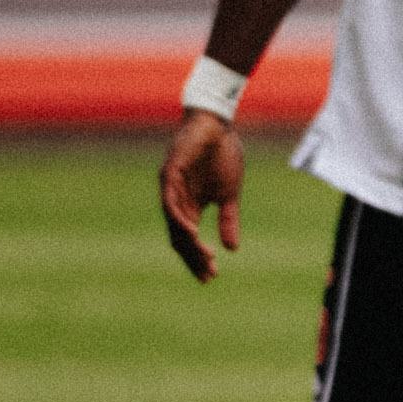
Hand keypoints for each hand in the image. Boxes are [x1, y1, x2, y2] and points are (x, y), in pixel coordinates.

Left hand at [158, 107, 245, 280]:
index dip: (198, 258)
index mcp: (190, 205)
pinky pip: (170, 202)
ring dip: (189, 243)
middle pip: (179, 237)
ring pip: (174, 223)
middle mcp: (177, 200)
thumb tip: (233, 250)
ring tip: (205, 256)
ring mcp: (171, 188)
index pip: (189, 239)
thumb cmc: (223, 154)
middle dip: (194, 257)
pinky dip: (180, 220)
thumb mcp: (229, 194)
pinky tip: (193, 232)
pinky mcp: (170, 174)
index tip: (211, 276)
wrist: (218, 125)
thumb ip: (228, 220)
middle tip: (208, 274)